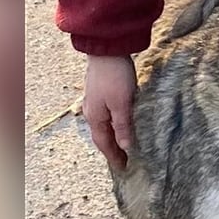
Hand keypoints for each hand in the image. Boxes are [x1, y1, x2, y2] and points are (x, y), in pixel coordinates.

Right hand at [83, 55, 135, 169]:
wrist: (106, 50)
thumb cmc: (114, 76)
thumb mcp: (122, 104)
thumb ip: (123, 126)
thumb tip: (126, 147)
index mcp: (95, 118)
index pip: (105, 144)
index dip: (114, 157)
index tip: (124, 169)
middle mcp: (92, 112)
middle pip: (102, 137)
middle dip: (112, 150)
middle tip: (125, 162)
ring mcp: (95, 102)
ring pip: (104, 127)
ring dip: (113, 139)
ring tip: (124, 147)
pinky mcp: (101, 93)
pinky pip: (106, 117)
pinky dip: (113, 126)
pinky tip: (121, 126)